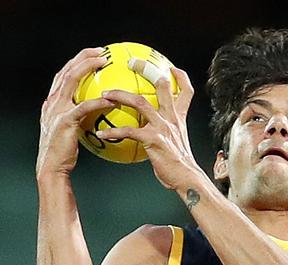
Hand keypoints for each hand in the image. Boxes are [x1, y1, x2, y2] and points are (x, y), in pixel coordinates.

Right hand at [37, 47, 116, 176]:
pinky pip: (84, 106)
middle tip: (102, 52)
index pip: (63, 75)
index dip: (77, 62)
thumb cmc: (63, 154)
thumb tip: (94, 114)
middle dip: (83, 57)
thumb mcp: (69, 131)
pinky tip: (112, 100)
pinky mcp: (65, 121)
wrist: (52, 169)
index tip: (93, 55)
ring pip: (72, 80)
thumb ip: (78, 118)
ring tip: (104, 62)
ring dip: (88, 67)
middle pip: (67, 70)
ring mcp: (57, 110)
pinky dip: (98, 101)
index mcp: (52, 103)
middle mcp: (52, 102)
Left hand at [98, 63, 197, 189]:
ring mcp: (162, 127)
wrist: (186, 179)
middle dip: (146, 69)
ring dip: (120, 95)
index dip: (180, 77)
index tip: (171, 68)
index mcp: (178, 118)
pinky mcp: (153, 140)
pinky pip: (129, 131)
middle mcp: (171, 118)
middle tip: (131, 62)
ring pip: (140, 102)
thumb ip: (166, 134)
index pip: (185, 91)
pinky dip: (113, 132)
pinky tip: (101, 135)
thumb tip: (152, 135)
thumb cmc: (179, 166)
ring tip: (104, 95)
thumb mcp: (177, 144)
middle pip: (161, 85)